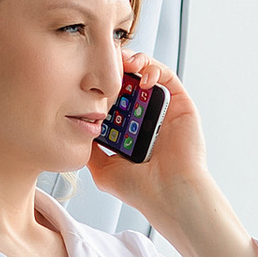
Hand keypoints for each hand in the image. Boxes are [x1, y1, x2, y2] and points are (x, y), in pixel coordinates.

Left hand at [84, 58, 257, 256]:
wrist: (167, 194)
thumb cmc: (140, 188)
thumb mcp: (102, 168)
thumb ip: (90, 149)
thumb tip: (76, 131)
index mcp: (129, 130)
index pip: (114, 98)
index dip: (102, 84)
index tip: (88, 76)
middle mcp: (147, 117)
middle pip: (129, 81)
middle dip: (116, 68)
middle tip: (104, 62)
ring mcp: (164, 110)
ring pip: (148, 74)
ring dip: (134, 61)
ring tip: (122, 63)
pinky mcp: (181, 105)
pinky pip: (168, 77)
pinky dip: (153, 69)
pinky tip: (142, 77)